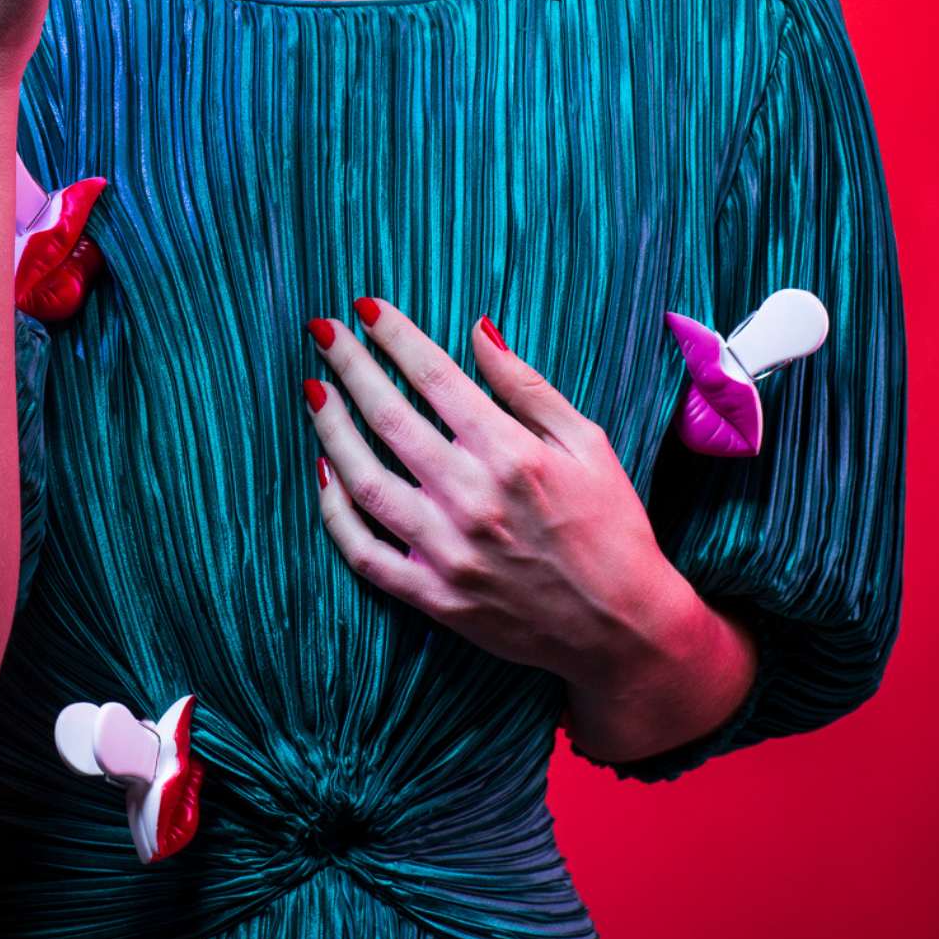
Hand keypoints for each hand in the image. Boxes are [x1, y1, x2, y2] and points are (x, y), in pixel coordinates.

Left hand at [303, 299, 756, 760]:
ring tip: (314, 391)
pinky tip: (326, 471)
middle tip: (322, 330)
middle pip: (388, 417)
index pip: (433, 376)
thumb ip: (525, 385)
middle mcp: (472, 499)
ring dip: (330, 428)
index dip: (393, 335)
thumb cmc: (611, 524)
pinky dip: (335, 511)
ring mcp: (447, 553)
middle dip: (349, 365)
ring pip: (363, 480)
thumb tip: (476, 329)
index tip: (365, 308)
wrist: (623, 630)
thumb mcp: (586, 442)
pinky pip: (364, 553)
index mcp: (511, 454)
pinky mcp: (434, 597)